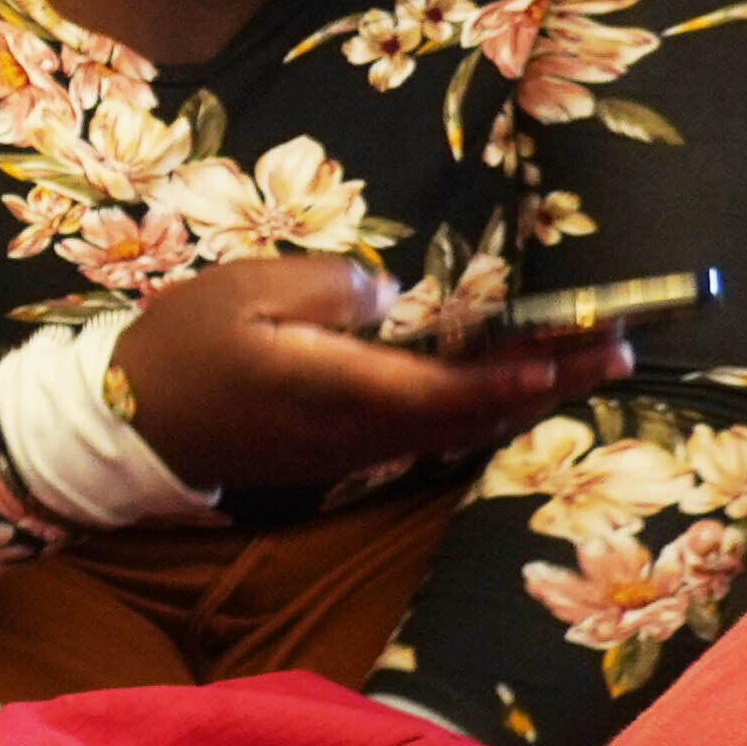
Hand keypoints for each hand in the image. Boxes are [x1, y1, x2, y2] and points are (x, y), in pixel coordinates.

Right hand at [117, 255, 631, 493]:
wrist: (128, 425)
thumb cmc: (183, 346)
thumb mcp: (243, 291)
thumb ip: (326, 288)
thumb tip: (392, 295)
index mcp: (338, 388)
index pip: (451, 389)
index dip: (521, 375)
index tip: (581, 354)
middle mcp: (362, 433)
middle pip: (475, 416)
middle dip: (550, 385)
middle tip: (618, 351)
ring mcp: (356, 453)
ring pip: (459, 433)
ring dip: (522, 400)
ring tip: (577, 365)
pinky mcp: (343, 457)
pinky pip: (431, 437)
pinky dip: (479, 411)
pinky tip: (500, 387)